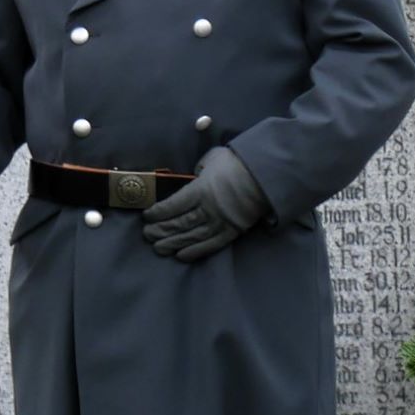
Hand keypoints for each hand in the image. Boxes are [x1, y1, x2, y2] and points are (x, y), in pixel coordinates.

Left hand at [143, 147, 270, 262]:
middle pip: (179, 223)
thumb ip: (199, 170)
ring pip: (192, 237)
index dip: (157, 213)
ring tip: (158, 247)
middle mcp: (209, 209)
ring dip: (173, 243)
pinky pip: (210, 245)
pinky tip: (181, 256)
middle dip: (160, 230)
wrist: (268, 176)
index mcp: (201, 189)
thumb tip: (191, 178)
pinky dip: (194, 252)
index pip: (173, 205)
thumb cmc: (238, 163)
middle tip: (147, 235)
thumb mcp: (213, 158)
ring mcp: (221, 222)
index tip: (147, 216)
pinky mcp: (232, 232)